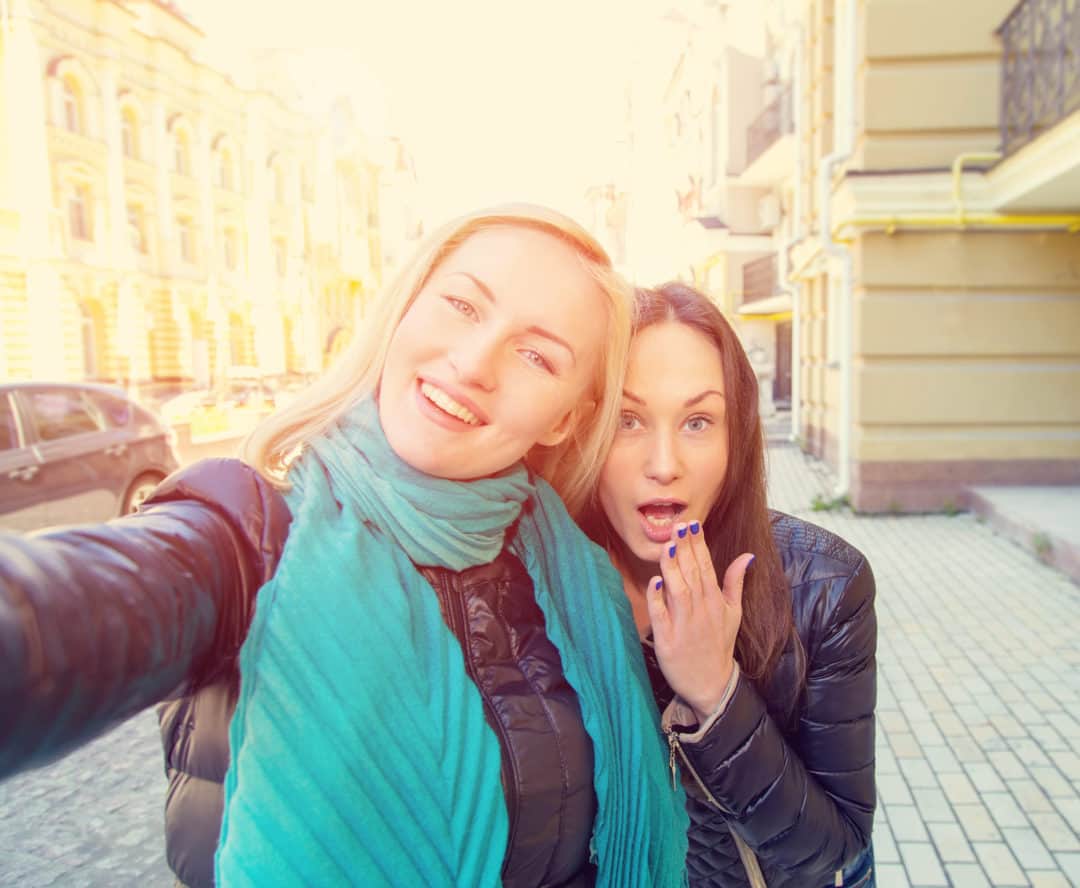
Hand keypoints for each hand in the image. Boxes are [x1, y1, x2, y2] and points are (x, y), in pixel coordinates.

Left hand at [647, 519, 753, 722]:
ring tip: (668, 546)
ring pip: (678, 590)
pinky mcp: (668, 640)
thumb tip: (748, 556)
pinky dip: (658, 599)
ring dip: (673, 568)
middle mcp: (701, 610)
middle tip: (678, 526)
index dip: (699, 545)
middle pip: (693, 574)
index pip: (707, 566)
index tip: (692, 523)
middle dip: (685, 549)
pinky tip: (654, 582)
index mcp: (715, 601)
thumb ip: (735, 582)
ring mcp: (684, 625)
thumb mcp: (733, 613)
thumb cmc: (719, 645)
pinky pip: (661, 616)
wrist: (712, 684)